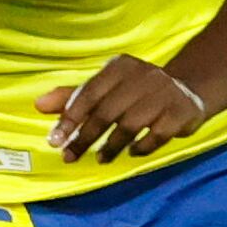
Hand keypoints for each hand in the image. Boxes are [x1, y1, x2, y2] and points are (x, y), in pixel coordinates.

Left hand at [35, 56, 207, 163]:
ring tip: (101, 158)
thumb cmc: (136, 91)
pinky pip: (157, 135)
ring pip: (130, 124)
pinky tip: (132, 152)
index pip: (88, 93)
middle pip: (106, 111)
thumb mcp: (106, 88)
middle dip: (85, 137)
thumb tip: (38, 105)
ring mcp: (163, 93)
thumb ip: (73, 97)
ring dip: (111, 146)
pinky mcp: (180, 111)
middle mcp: (141, 76)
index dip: (69, 118)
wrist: (188, 89)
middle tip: (69, 156)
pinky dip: (142, 146)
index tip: (54, 141)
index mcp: (118, 67)